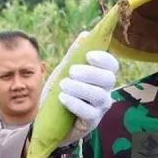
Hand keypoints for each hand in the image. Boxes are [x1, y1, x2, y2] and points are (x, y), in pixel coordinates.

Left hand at [40, 31, 118, 146]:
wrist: (45, 119)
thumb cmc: (59, 93)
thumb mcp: (63, 72)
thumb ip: (74, 55)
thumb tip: (85, 35)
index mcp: (100, 77)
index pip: (112, 65)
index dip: (104, 59)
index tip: (88, 56)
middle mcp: (104, 92)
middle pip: (108, 79)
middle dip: (89, 73)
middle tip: (71, 72)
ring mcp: (99, 108)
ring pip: (99, 95)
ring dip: (79, 87)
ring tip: (63, 85)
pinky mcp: (91, 122)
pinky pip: (89, 112)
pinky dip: (75, 103)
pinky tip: (62, 98)